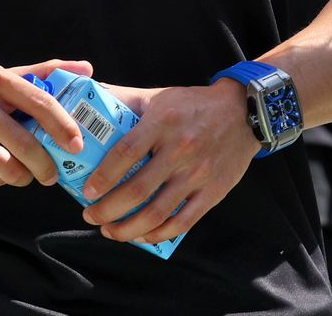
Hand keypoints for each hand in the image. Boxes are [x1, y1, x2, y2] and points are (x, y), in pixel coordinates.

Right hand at [0, 57, 92, 187]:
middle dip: (45, 164)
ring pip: (6, 167)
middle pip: (25, 143)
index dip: (62, 125)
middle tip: (53, 174)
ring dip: (23, 176)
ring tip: (27, 174)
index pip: (39, 102)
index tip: (78, 143)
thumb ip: (42, 72)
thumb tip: (87, 69)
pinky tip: (0, 170)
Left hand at [78, 80, 259, 244]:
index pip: (125, 153)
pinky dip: (158, 234)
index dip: (102, 176)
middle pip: (137, 190)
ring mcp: (198, 173)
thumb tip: (88, 105)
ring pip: (156, 213)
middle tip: (91, 215)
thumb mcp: (160, 97)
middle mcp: (181, 149)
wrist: (244, 111)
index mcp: (163, 123)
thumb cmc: (194, 105)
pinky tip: (142, 235)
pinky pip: (182, 222)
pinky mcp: (213, 191)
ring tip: (110, 230)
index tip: (87, 191)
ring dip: (127, 229)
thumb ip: (126, 101)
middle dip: (107, 210)